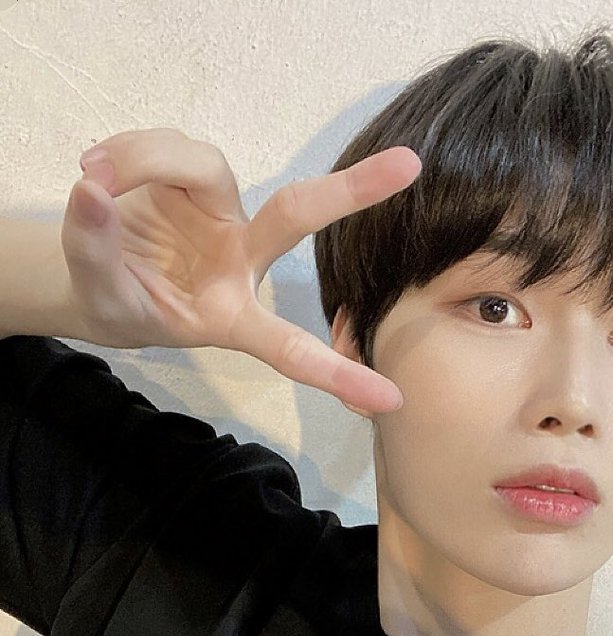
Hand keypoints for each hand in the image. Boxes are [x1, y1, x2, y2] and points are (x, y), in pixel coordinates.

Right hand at [62, 128, 420, 411]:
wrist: (97, 272)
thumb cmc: (119, 300)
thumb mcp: (100, 294)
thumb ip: (94, 250)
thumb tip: (91, 191)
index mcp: (231, 314)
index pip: (288, 348)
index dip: (336, 373)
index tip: (392, 399)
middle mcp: (240, 258)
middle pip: (294, 216)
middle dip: (351, 191)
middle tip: (409, 166)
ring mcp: (222, 213)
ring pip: (198, 163)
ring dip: (138, 161)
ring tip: (90, 176)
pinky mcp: (196, 175)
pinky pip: (169, 144)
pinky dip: (126, 150)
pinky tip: (97, 169)